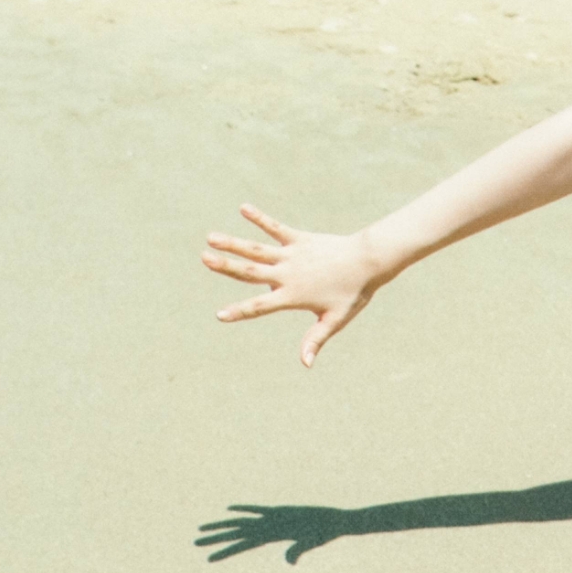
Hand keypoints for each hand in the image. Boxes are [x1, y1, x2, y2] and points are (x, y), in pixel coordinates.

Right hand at [201, 205, 375, 366]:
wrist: (368, 260)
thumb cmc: (353, 293)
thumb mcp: (335, 320)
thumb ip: (316, 339)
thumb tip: (305, 364)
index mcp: (292, 295)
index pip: (260, 306)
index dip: (240, 311)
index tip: (220, 315)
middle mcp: (287, 274)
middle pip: (250, 271)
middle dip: (226, 266)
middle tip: (203, 258)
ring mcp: (292, 254)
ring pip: (257, 248)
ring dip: (233, 242)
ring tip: (211, 237)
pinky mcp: (300, 239)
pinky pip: (276, 228)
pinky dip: (260, 219)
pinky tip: (244, 208)